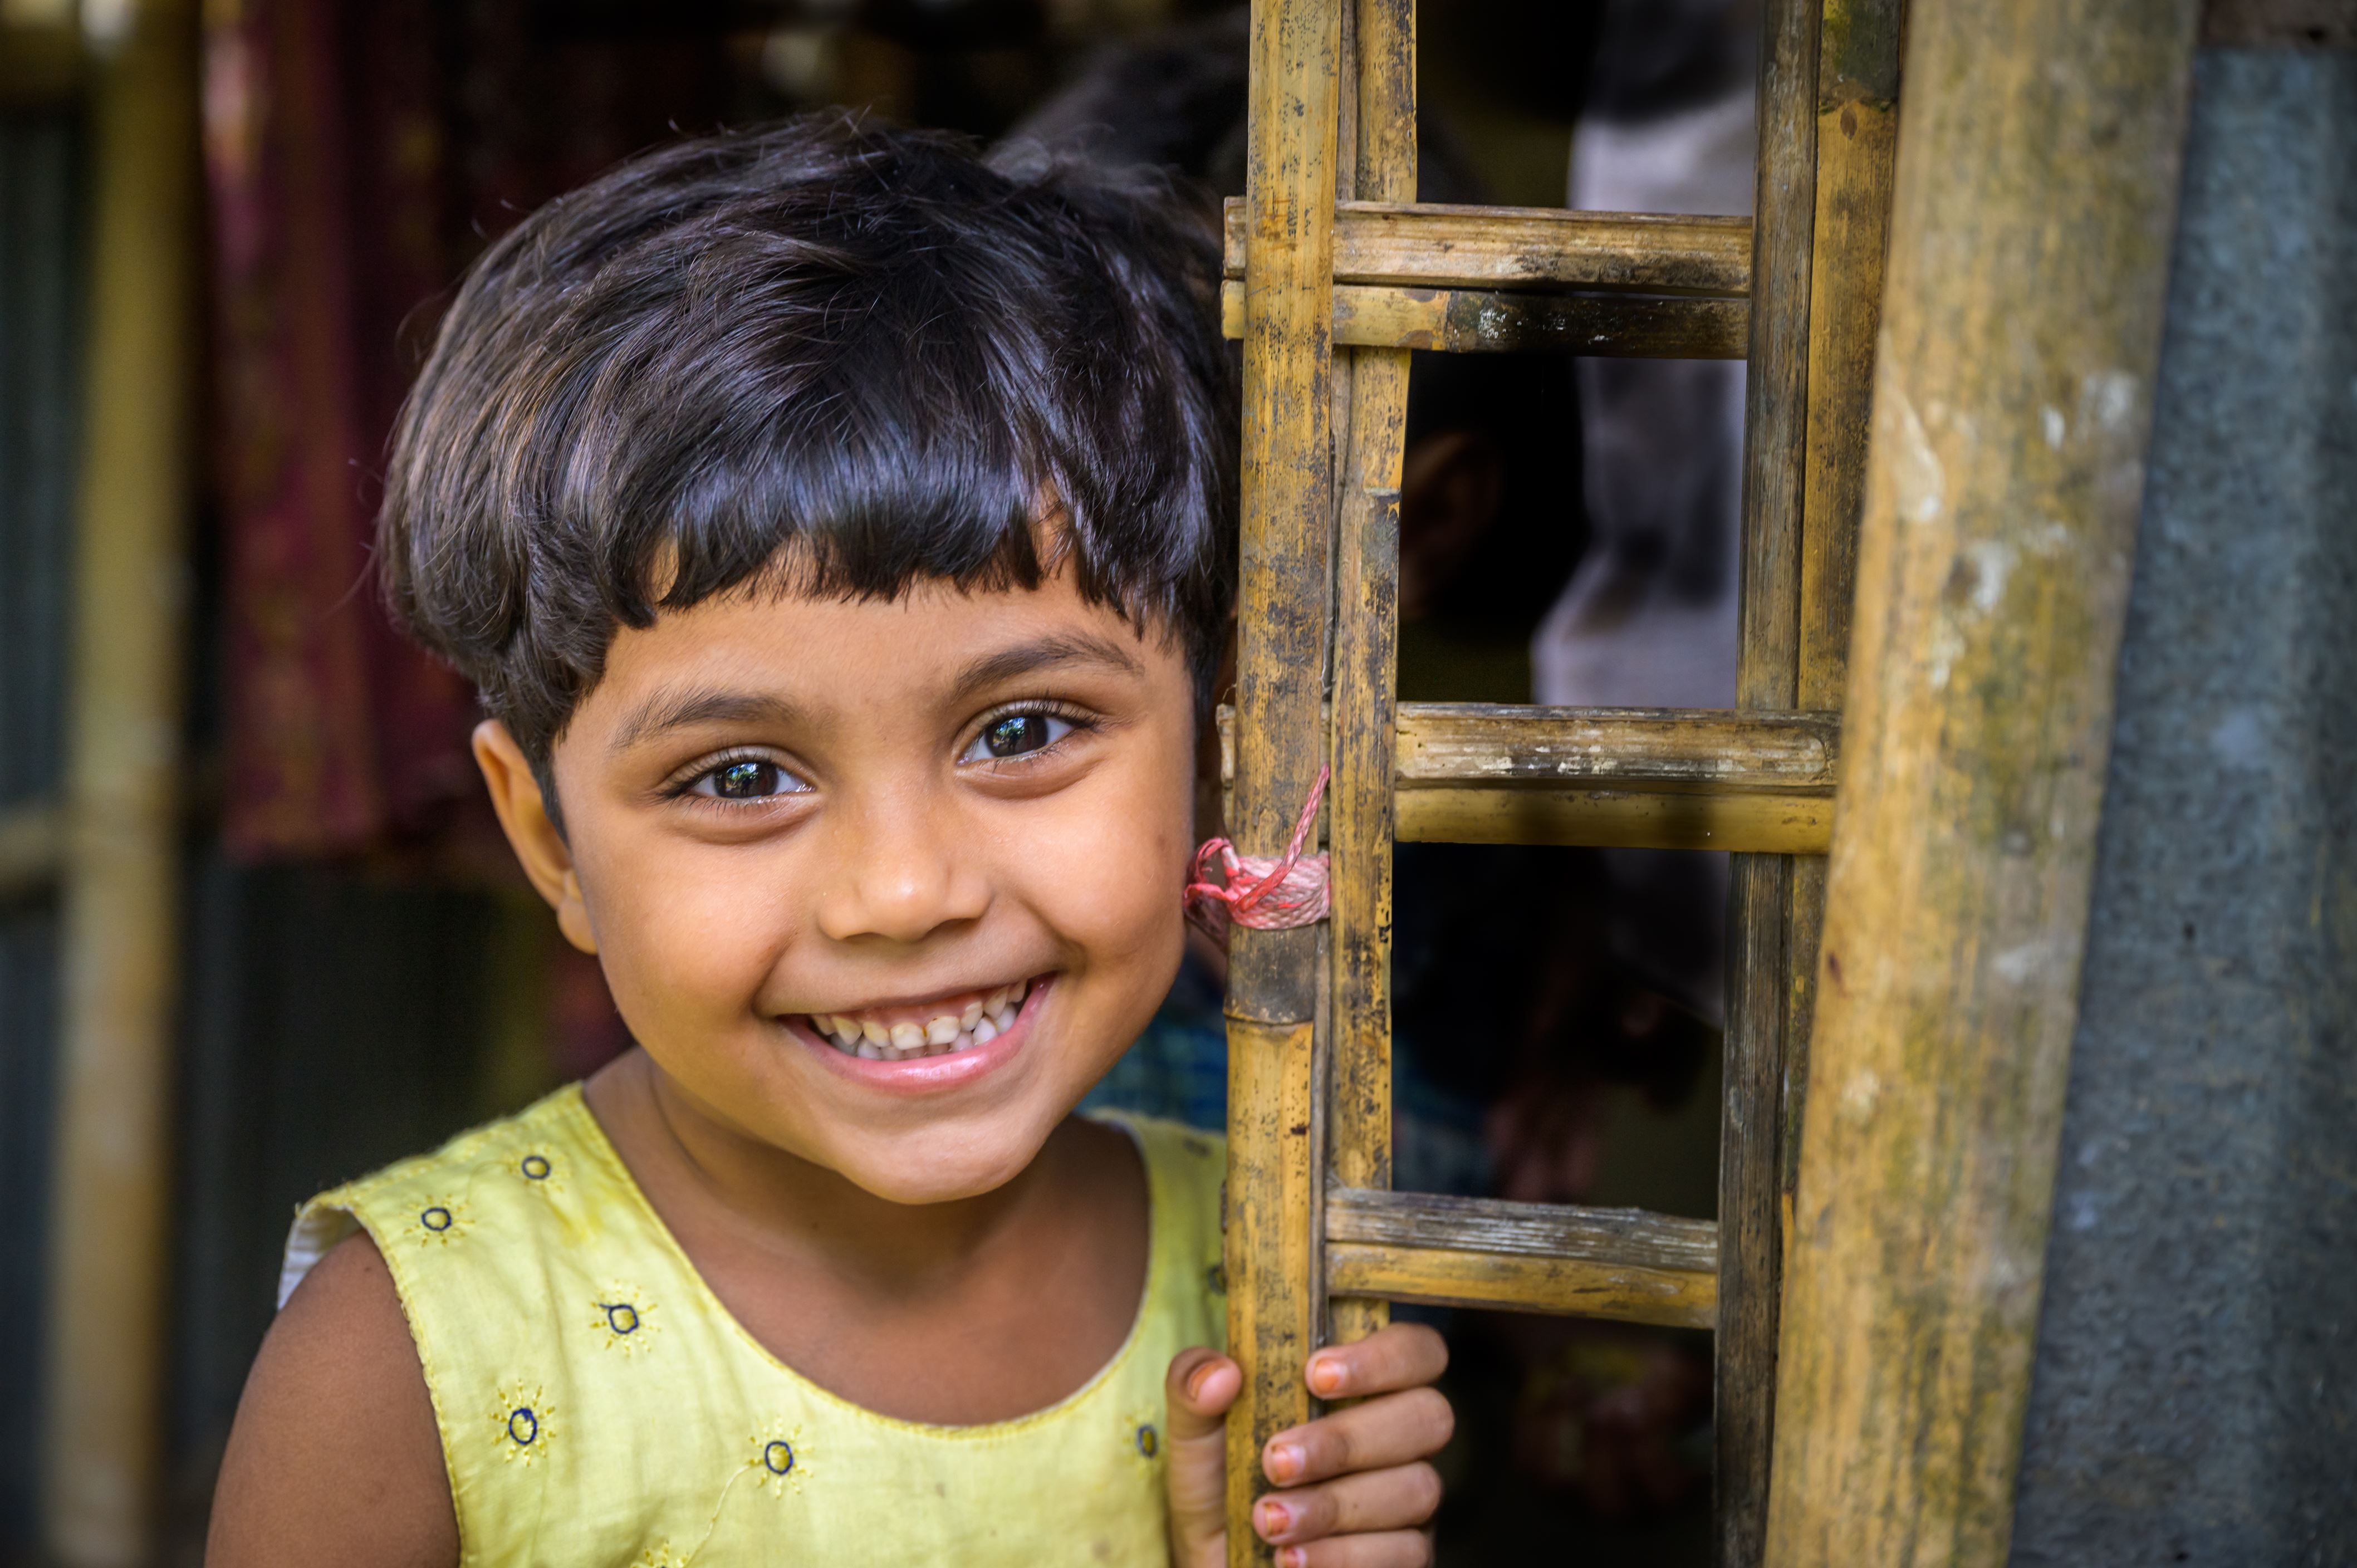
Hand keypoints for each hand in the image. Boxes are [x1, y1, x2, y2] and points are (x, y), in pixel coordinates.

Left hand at [1164, 1323, 1452, 1567]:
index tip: (1314, 1374)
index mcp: (1364, 1385)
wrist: (1218, 1558)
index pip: (1416, 1349)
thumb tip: (1220, 1373)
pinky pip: (1405, 1553)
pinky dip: (1341, 1555)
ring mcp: (1411, 1497)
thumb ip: (1194, 1383)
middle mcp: (1401, 1436)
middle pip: (1429, 1415)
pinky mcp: (1410, 1554)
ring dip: (1333, 1505)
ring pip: (1417, 1488)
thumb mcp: (1195, 1429)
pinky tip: (1290, 1559)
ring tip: (1268, 1519)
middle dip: (1347, 1439)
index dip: (1382, 1356)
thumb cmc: (1221, 1480)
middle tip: (1276, 1461)